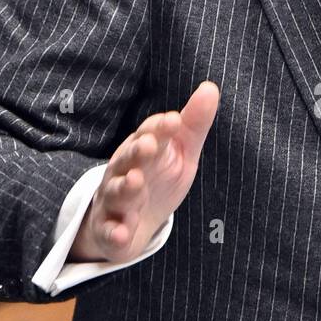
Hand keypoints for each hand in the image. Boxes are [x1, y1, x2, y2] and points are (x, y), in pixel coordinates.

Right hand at [67, 80, 219, 264]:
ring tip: (136, 182)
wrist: (130, 223)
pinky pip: (110, 231)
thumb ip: (193, 123)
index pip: (149, 133)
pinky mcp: (110, 230)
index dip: (160, 128)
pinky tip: (121, 232)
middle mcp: (123, 171)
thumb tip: (211, 87)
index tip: (174, 120)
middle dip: (137, 151)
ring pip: (117, 192)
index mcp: (142, 149)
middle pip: (128, 158)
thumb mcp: (181, 152)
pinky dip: (114, 232)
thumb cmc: (158, 177)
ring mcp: (114, 201)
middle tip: (150, 145)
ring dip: (125, 187)